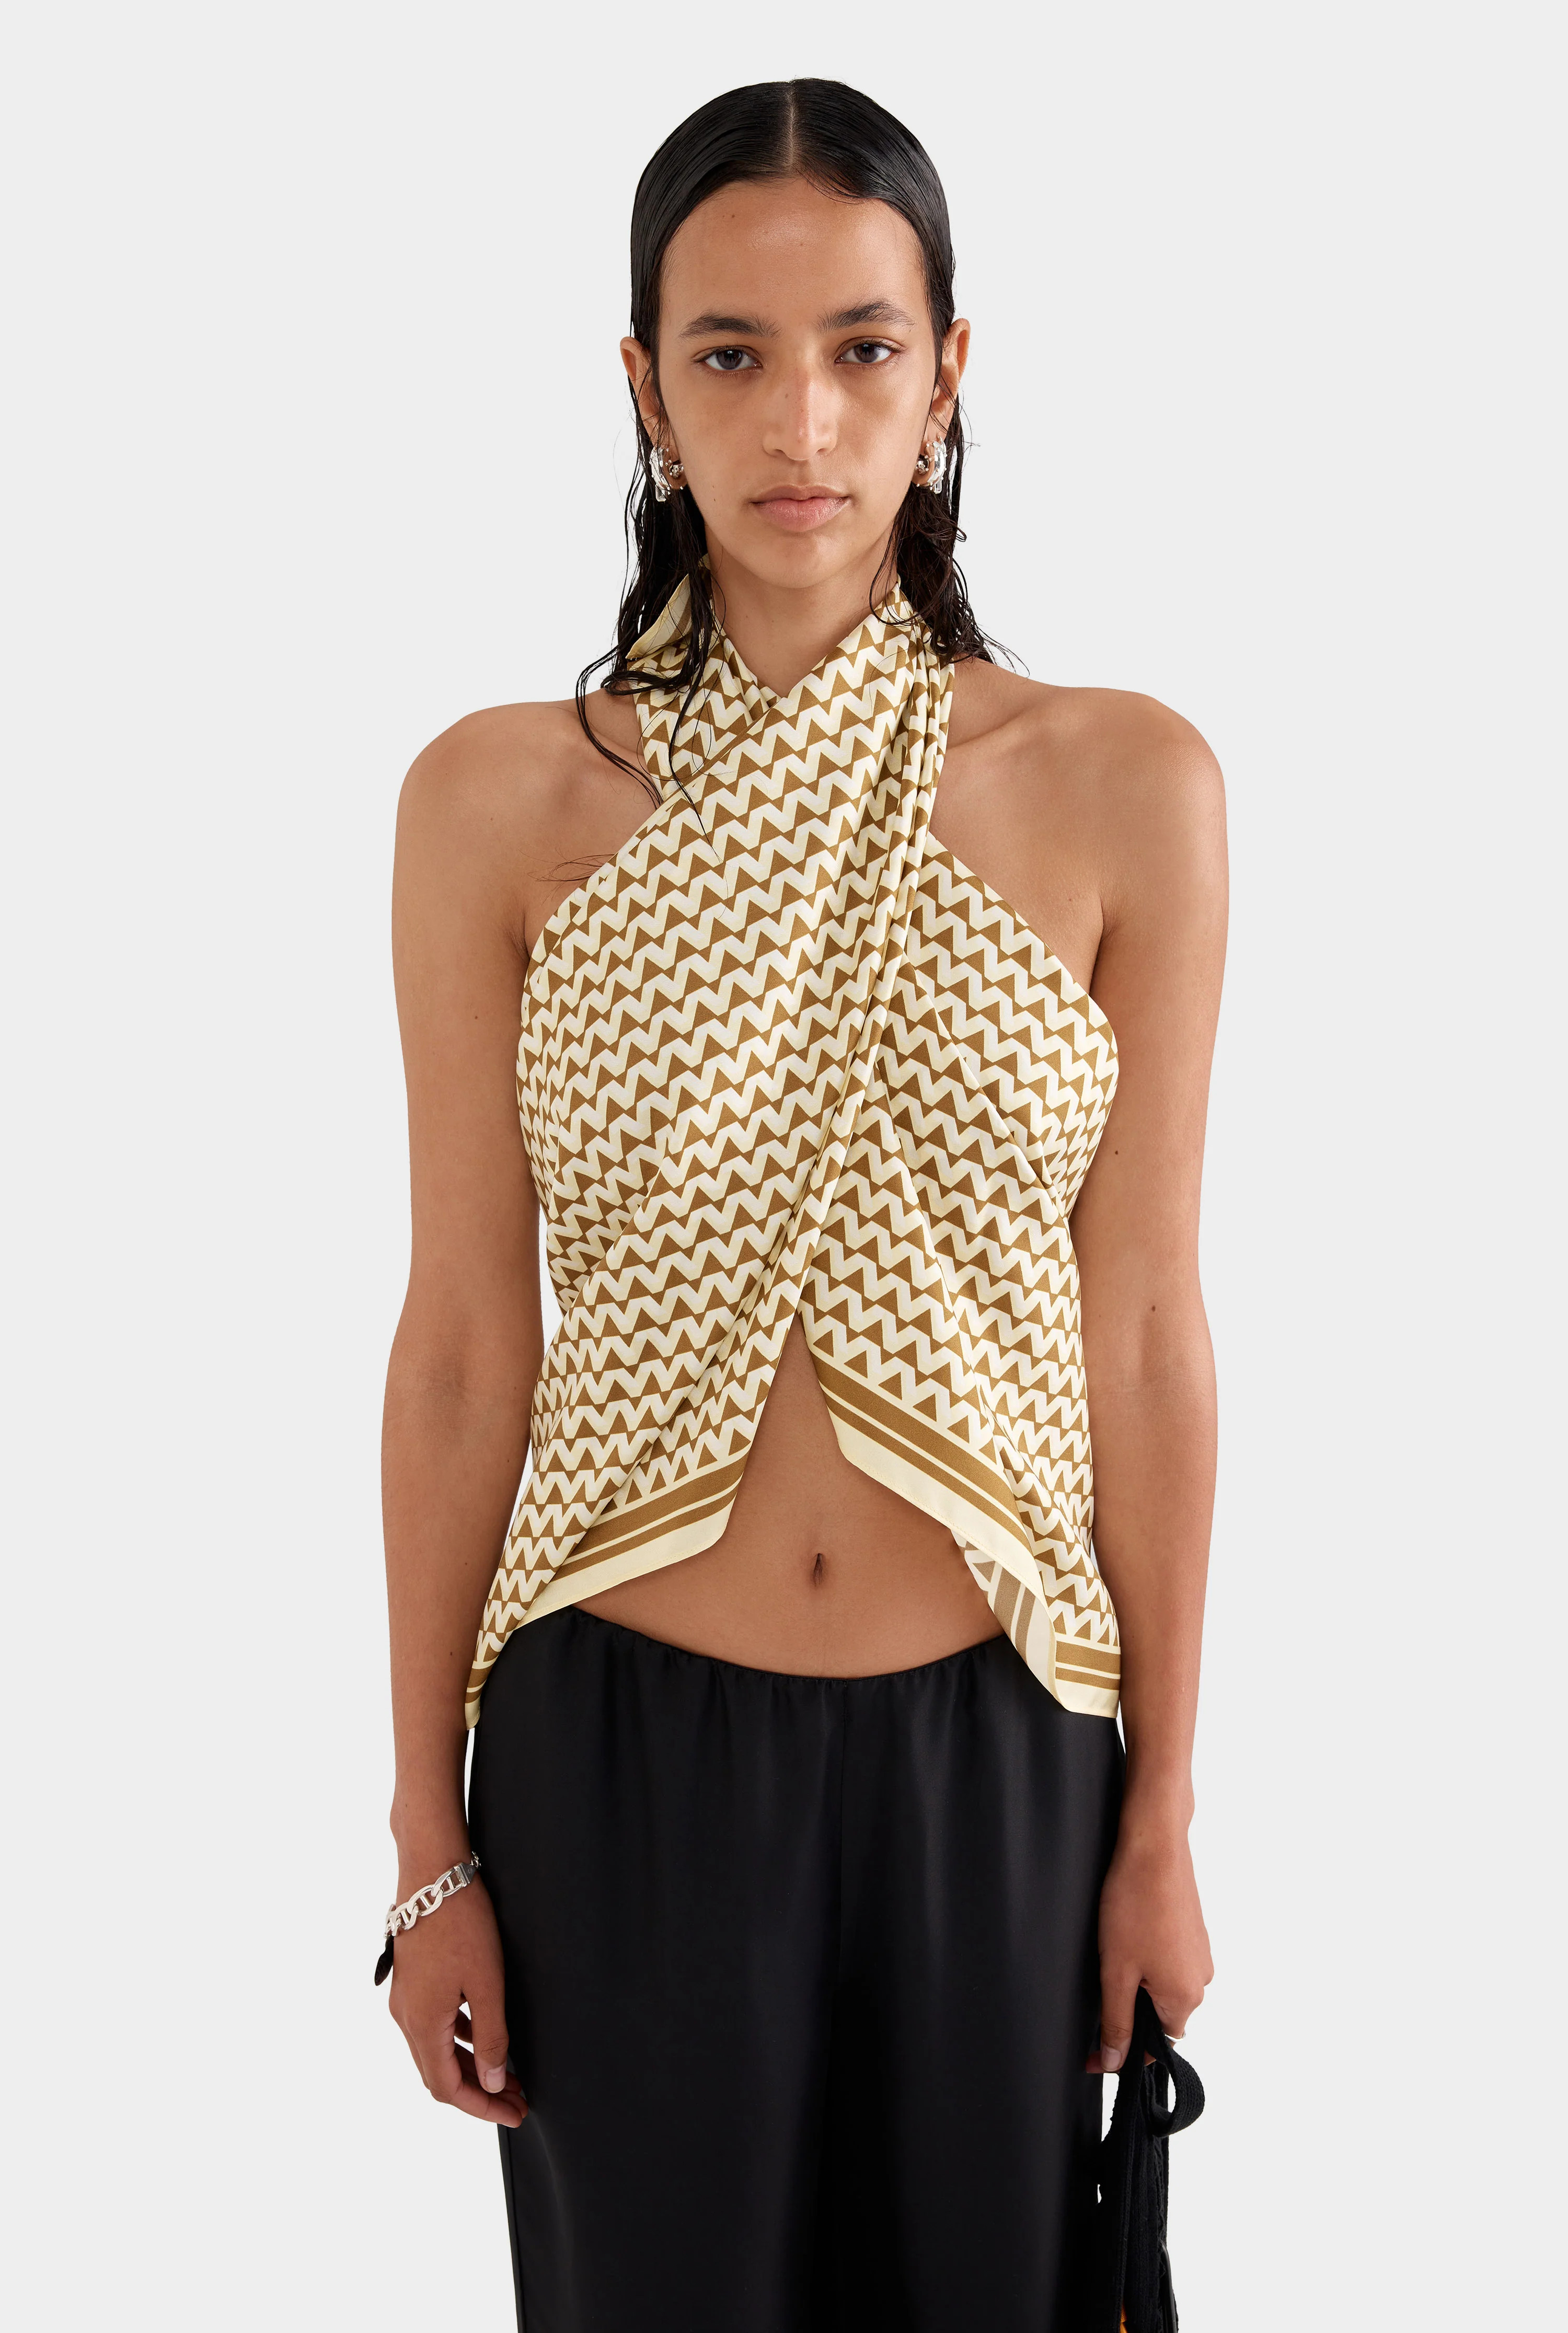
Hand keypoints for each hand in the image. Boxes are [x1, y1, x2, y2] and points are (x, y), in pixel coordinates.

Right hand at [387, 1878, 526, 2127]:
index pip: (448, 2089)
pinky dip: (459, 2040)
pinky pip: (434, 2025)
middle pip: (440, 2074)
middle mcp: (406, 2017)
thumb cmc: (461, 1922)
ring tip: (509, 2073)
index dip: (482, 2108)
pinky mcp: (412, 1981)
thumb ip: (492, 2037)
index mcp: (422, 2024)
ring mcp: (406, 1999)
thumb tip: (494, 2081)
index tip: (513, 2114)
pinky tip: (483, 2035)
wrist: (432, 1872)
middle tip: (517, 2098)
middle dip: (480, 2091)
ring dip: (471, 2066)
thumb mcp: (487, 1983)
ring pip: (436, 2051)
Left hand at [1088, 1815, 1212, 2074]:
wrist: (1155, 1844)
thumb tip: (1115, 2063)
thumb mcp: (1116, 1971)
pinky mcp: (1193, 1931)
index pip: (1156, 2046)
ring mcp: (1200, 1953)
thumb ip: (1116, 2022)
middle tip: (1099, 1982)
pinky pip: (1169, 1960)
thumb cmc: (1135, 1903)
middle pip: (1160, 2016)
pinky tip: (1128, 1933)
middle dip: (1128, 2010)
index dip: (1121, 2051)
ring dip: (1136, 1981)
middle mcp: (1201, 1979)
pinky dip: (1147, 1957)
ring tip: (1112, 1951)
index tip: (1091, 2050)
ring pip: (1162, 1986)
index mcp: (1186, 1997)